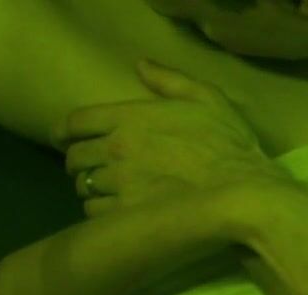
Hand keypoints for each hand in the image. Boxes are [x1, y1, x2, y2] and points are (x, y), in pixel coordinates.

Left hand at [53, 58, 287, 217]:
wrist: (243, 190)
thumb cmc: (229, 144)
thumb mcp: (208, 99)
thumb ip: (170, 80)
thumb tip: (140, 65)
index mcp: (130, 117)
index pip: (76, 122)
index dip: (64, 131)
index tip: (65, 138)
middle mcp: (116, 149)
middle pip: (74, 157)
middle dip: (79, 161)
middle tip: (92, 167)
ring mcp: (119, 184)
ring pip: (83, 187)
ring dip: (91, 187)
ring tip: (106, 191)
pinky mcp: (126, 215)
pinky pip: (95, 213)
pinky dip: (100, 211)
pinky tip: (115, 212)